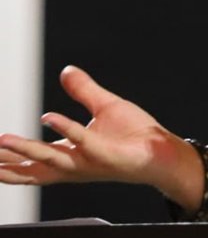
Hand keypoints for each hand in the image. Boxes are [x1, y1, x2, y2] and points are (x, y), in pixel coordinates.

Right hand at [0, 66, 180, 188]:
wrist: (162, 150)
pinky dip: (66, 129)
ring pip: (50, 157)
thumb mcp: (104, 107)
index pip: (31, 159)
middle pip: (32, 166)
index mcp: (69, 153)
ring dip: (25, 149)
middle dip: (6, 163)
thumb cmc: (135, 136)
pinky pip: (83, 141)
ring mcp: (88, 160)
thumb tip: (66, 71)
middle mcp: (74, 162)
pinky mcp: (106, 154)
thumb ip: (83, 90)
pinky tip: (49, 118)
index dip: (9, 157)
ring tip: (3, 140)